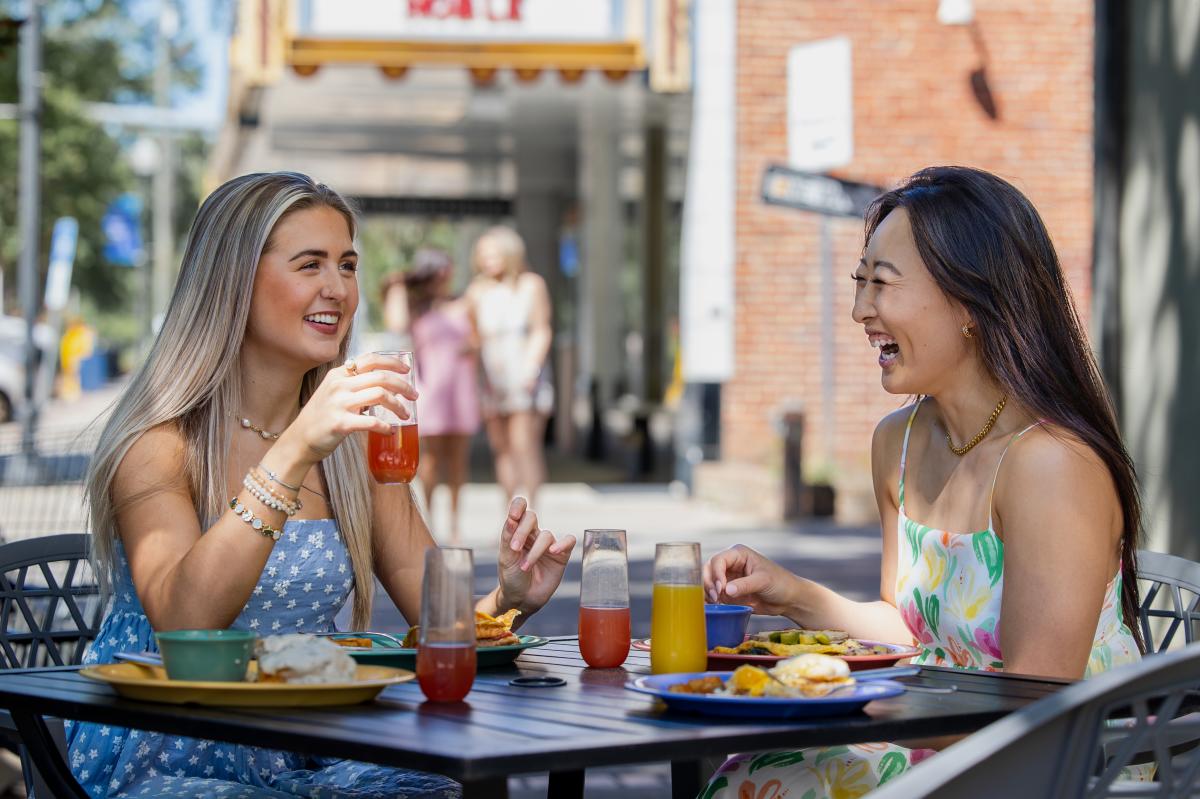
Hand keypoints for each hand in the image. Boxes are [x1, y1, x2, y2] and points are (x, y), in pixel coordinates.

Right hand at [282, 353, 417, 464]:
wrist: (299, 439)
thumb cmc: (322, 417)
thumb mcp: (335, 393)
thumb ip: (355, 386)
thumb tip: (386, 386)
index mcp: (339, 374)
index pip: (370, 359)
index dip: (392, 362)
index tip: (407, 370)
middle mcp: (339, 385)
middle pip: (381, 377)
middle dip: (403, 386)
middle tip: (414, 396)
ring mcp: (338, 403)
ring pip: (380, 396)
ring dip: (398, 406)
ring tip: (405, 415)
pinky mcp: (340, 423)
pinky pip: (371, 422)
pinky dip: (385, 426)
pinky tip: (390, 430)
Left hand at [496, 497, 575, 616]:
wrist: (522, 599)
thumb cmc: (512, 577)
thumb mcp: (506, 558)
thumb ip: (508, 537)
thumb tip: (511, 517)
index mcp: (517, 531)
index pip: (520, 510)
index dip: (518, 506)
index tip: (513, 515)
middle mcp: (533, 534)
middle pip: (531, 517)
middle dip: (522, 531)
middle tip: (515, 548)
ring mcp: (548, 544)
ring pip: (546, 535)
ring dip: (535, 551)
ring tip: (525, 567)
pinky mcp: (562, 555)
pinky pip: (569, 541)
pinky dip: (562, 544)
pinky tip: (554, 551)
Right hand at [703, 545, 798, 616]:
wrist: (788, 599)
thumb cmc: (780, 583)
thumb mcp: (763, 581)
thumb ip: (744, 585)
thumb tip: (725, 590)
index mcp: (738, 554)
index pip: (718, 560)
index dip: (716, 574)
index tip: (721, 588)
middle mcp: (730, 564)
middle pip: (709, 569)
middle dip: (709, 583)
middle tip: (716, 597)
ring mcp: (728, 578)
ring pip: (708, 582)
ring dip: (708, 592)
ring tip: (716, 602)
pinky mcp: (728, 591)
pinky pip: (714, 593)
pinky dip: (711, 599)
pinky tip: (714, 606)